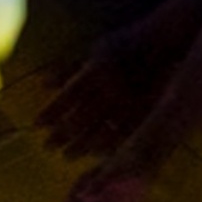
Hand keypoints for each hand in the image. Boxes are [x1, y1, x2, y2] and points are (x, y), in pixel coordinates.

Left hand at [34, 44, 153, 165]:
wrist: (165, 44)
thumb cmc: (125, 45)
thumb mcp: (95, 50)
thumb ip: (69, 69)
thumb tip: (43, 84)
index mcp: (94, 70)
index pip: (66, 97)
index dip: (50, 113)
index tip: (37, 126)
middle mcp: (108, 88)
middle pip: (80, 117)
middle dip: (61, 135)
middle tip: (46, 147)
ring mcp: (126, 102)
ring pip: (99, 130)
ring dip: (80, 145)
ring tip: (66, 156)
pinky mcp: (142, 111)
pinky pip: (122, 133)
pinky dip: (106, 145)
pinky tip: (95, 153)